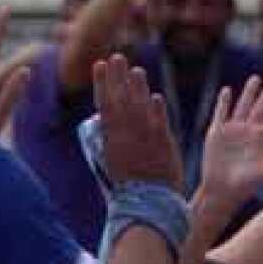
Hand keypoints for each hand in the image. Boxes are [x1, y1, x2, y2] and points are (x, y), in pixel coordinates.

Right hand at [93, 54, 183, 189]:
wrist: (148, 206)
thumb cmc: (129, 188)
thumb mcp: (112, 161)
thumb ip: (111, 138)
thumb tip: (105, 121)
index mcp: (109, 139)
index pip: (103, 104)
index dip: (102, 83)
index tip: (99, 65)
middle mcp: (126, 136)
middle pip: (121, 101)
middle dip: (118, 77)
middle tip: (116, 57)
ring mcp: (145, 139)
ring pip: (140, 108)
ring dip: (138, 88)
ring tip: (136, 70)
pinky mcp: (163, 145)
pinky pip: (160, 124)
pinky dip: (157, 111)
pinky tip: (155, 97)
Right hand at [200, 73, 262, 206]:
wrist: (222, 192)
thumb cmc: (246, 185)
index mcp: (262, 139)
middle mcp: (249, 133)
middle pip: (262, 106)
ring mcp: (233, 132)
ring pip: (243, 107)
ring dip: (249, 93)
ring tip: (256, 78)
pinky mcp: (217, 134)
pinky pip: (221, 113)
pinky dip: (223, 102)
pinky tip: (227, 91)